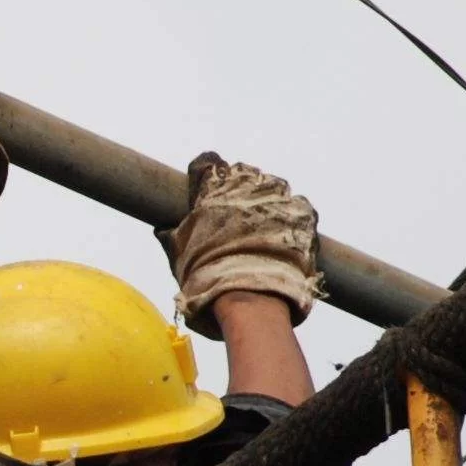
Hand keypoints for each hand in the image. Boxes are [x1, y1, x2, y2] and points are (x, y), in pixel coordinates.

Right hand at [163, 153, 320, 337]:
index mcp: (211, 191)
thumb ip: (172, 238)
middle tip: (238, 219)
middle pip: (243, 175)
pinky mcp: (303, 213)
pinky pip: (298, 207)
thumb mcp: (179, 258)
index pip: (206, 164)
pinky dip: (293, 220)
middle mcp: (245, 186)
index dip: (207, 174)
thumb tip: (162, 230)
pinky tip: (285, 240)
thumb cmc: (208, 281)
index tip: (209, 188)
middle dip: (241, 192)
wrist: (252, 301)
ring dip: (268, 203)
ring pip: (273, 188)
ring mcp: (277, 197)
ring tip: (264, 232)